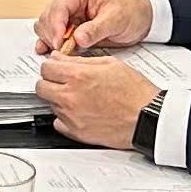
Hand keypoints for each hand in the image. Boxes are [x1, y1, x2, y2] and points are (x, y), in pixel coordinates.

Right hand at [33, 0, 153, 54]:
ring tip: (63, 52)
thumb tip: (77, 38)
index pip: (58, 7)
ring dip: (50, 40)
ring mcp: (67, 15)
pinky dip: (48, 43)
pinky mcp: (68, 28)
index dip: (56, 26)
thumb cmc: (129, 12)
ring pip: (45, 26)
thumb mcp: (116, 19)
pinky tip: (46, 51)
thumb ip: (96, 29)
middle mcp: (68, 1)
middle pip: (48, 17)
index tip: (59, 43)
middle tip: (63, 51)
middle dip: (52, 35)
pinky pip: (51, 34)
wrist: (139, 18)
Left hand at [37, 54, 158, 148]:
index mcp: (78, 76)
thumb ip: (80, 60)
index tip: (57, 68)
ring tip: (77, 97)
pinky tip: (78, 112)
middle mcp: (71, 96)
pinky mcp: (78, 133)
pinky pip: (58, 123)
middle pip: (41, 86)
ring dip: (58, 99)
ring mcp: (72, 116)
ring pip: (50, 104)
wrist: (149, 118)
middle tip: (62, 82)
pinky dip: (64, 118)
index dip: (52, 66)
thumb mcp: (110, 63)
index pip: (46, 67)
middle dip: (50, 82)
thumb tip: (60, 58)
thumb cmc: (135, 92)